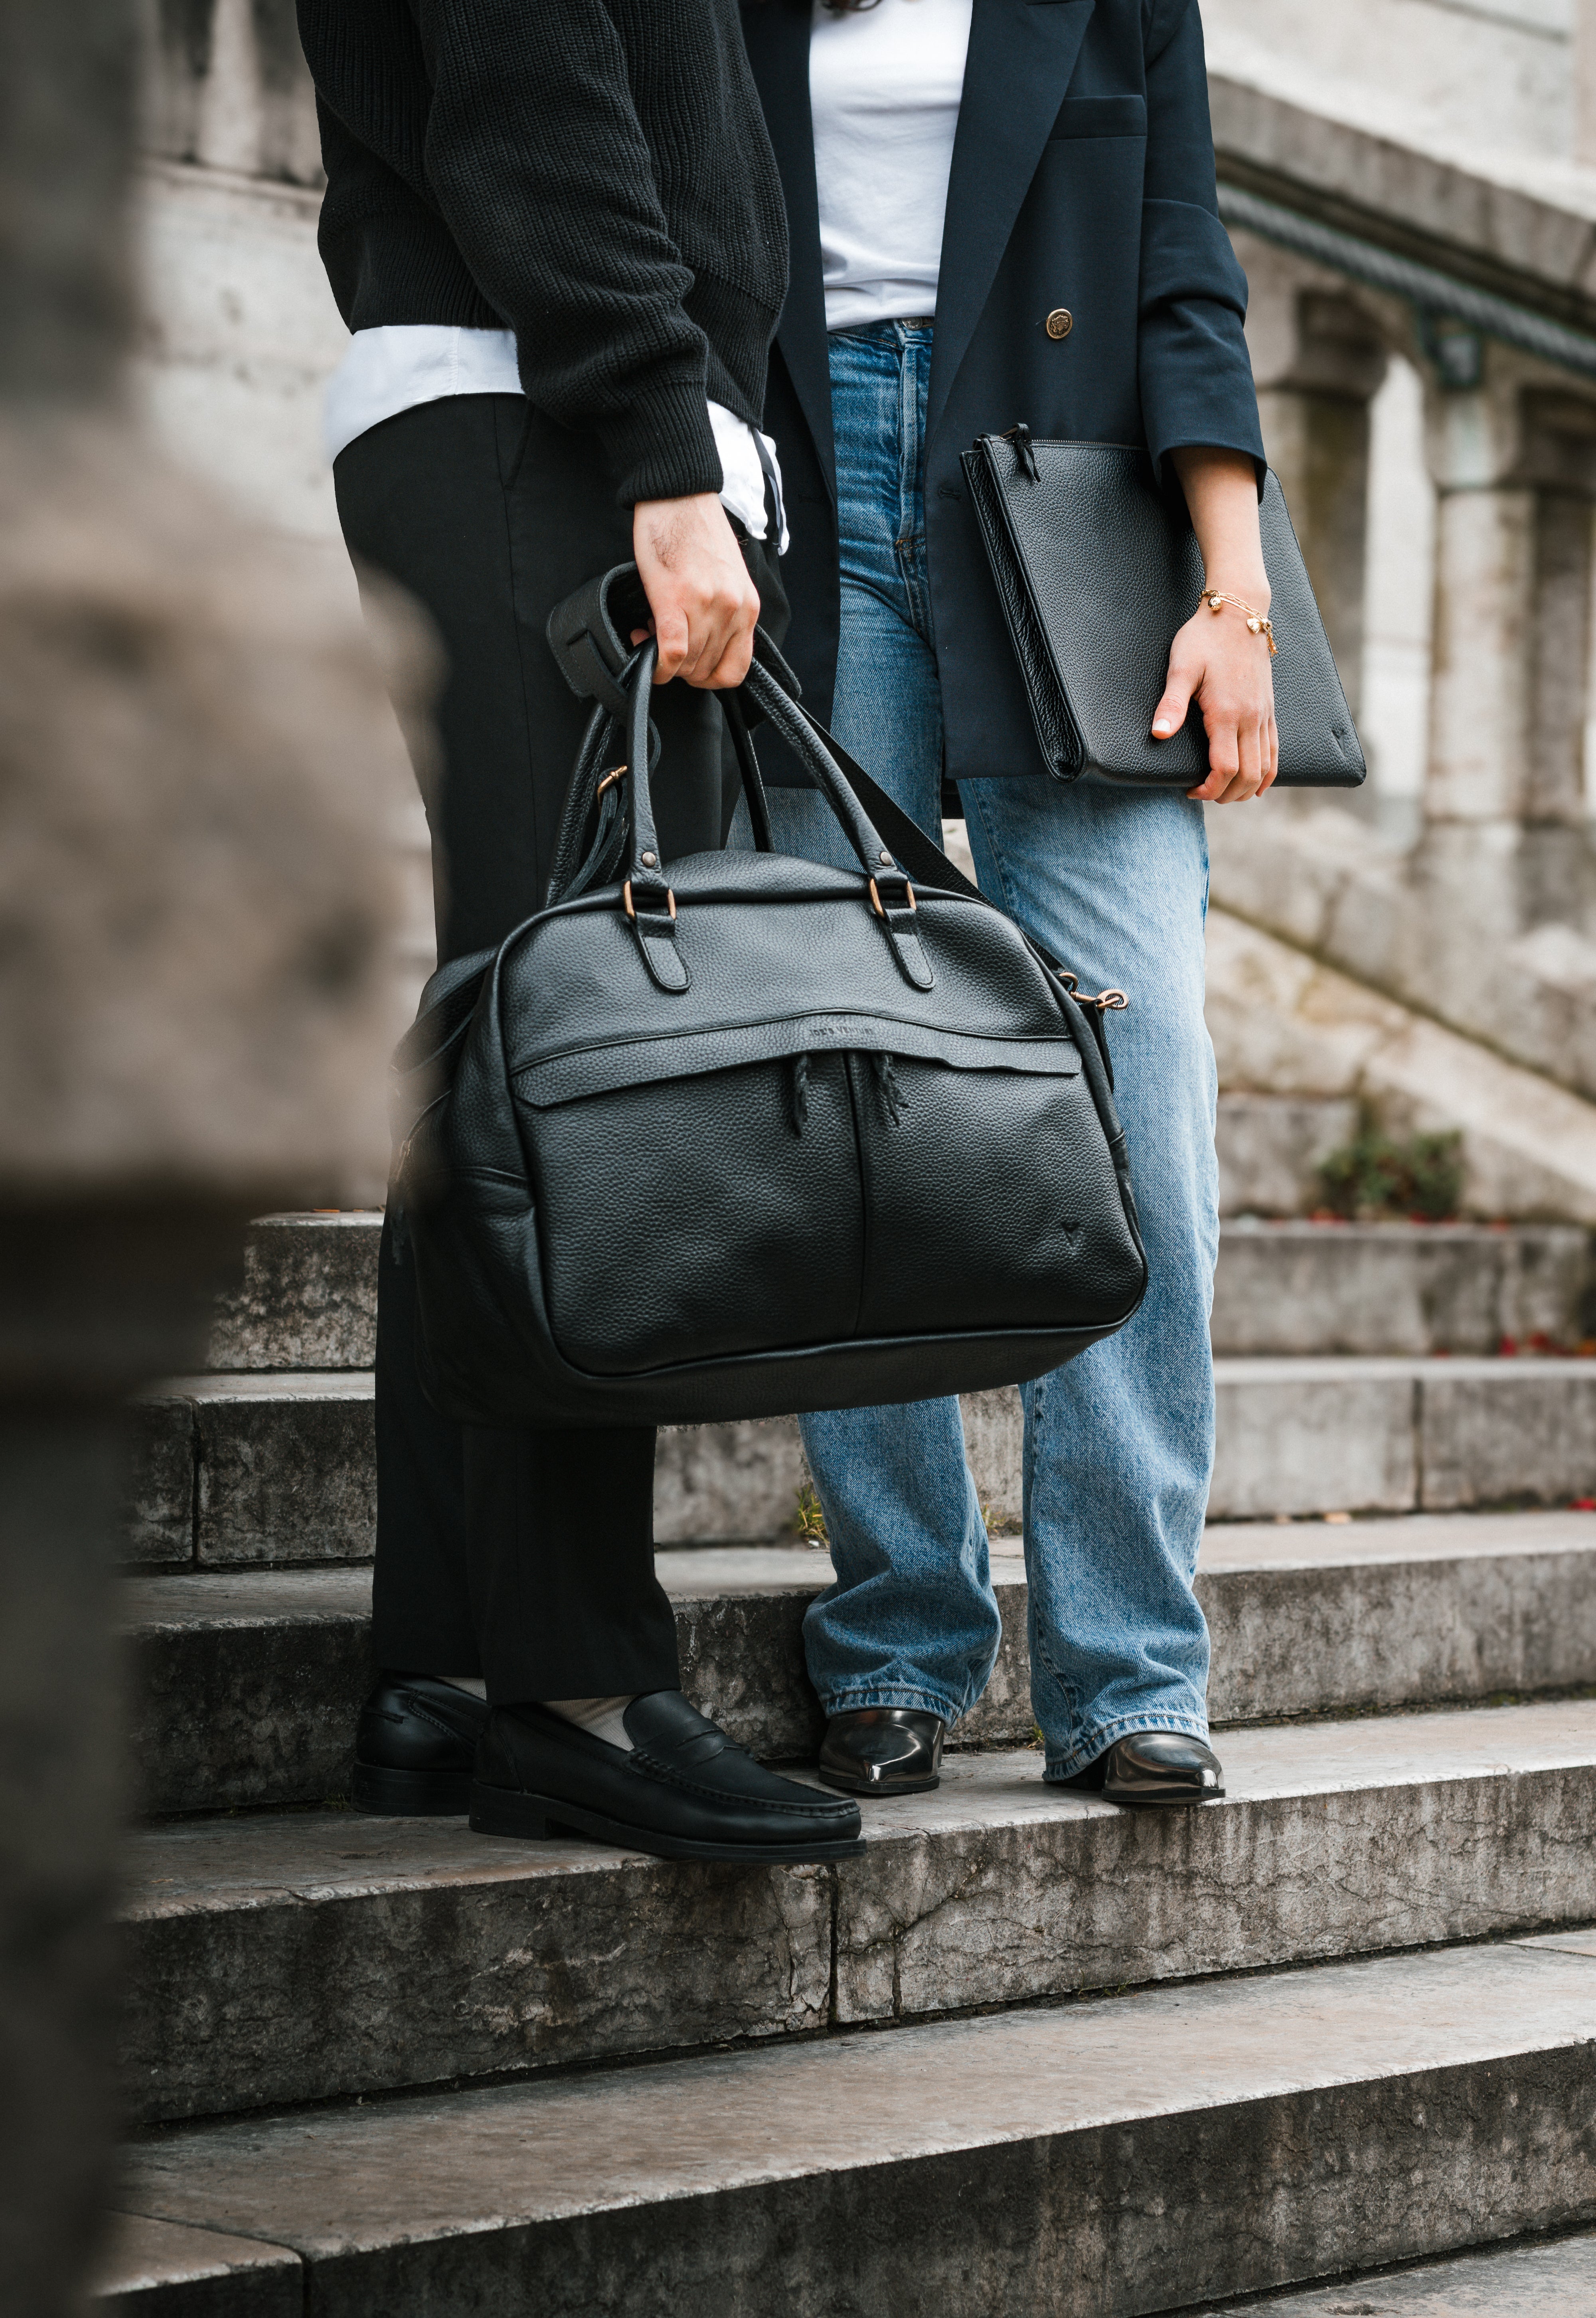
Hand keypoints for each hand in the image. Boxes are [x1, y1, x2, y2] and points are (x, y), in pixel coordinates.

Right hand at [630, 493, 760, 687]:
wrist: (679, 495)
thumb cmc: (698, 533)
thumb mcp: (727, 580)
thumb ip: (723, 615)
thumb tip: (702, 646)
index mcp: (747, 607)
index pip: (735, 670)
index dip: (708, 678)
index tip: (690, 665)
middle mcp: (732, 609)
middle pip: (706, 671)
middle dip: (681, 668)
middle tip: (664, 645)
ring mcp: (706, 605)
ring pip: (687, 665)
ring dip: (664, 660)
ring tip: (651, 632)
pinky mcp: (676, 599)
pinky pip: (671, 653)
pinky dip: (656, 663)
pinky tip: (644, 646)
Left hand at [1153, 599, 1278, 802]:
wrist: (1238, 612)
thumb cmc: (1204, 638)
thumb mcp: (1181, 667)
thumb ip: (1171, 703)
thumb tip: (1158, 734)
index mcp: (1227, 712)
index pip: (1225, 768)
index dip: (1209, 788)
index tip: (1190, 790)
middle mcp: (1251, 718)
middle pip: (1247, 774)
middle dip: (1227, 795)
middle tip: (1204, 796)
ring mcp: (1264, 714)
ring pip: (1264, 766)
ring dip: (1246, 788)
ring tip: (1226, 794)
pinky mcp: (1269, 708)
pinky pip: (1275, 749)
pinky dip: (1266, 772)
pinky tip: (1256, 783)